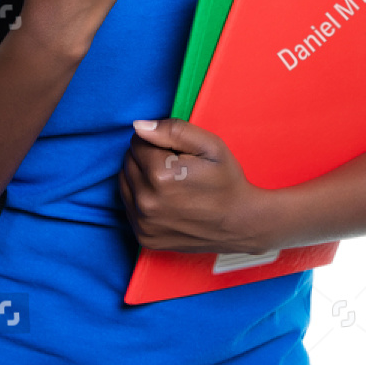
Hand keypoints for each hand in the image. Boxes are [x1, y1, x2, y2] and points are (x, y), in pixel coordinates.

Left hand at [118, 117, 269, 253]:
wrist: (241, 224)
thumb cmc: (227, 181)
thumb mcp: (210, 146)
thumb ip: (173, 130)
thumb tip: (138, 126)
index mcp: (160, 175)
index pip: (137, 142)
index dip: (158, 142)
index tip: (177, 153)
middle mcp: (147, 202)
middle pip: (128, 161)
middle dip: (147, 158)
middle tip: (175, 167)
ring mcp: (144, 223)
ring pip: (125, 182)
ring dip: (141, 177)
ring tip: (170, 183)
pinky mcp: (144, 238)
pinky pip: (129, 206)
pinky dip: (141, 198)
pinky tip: (164, 200)